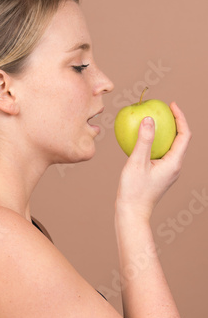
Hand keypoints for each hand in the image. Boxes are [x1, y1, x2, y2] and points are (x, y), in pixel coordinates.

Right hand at [116, 102, 191, 219]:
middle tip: (163, 110)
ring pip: (172, 147)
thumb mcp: (136, 163)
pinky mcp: (160, 176)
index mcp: (174, 163)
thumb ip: (144, 140)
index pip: (184, 135)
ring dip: (166, 133)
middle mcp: (175, 167)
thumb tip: (149, 118)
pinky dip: (157, 143)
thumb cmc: (134, 191)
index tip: (171, 105)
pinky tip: (143, 141)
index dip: (180, 117)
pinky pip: (162, 154)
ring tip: (155, 121)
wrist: (132, 213)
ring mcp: (168, 172)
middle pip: (181, 140)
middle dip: (175, 122)